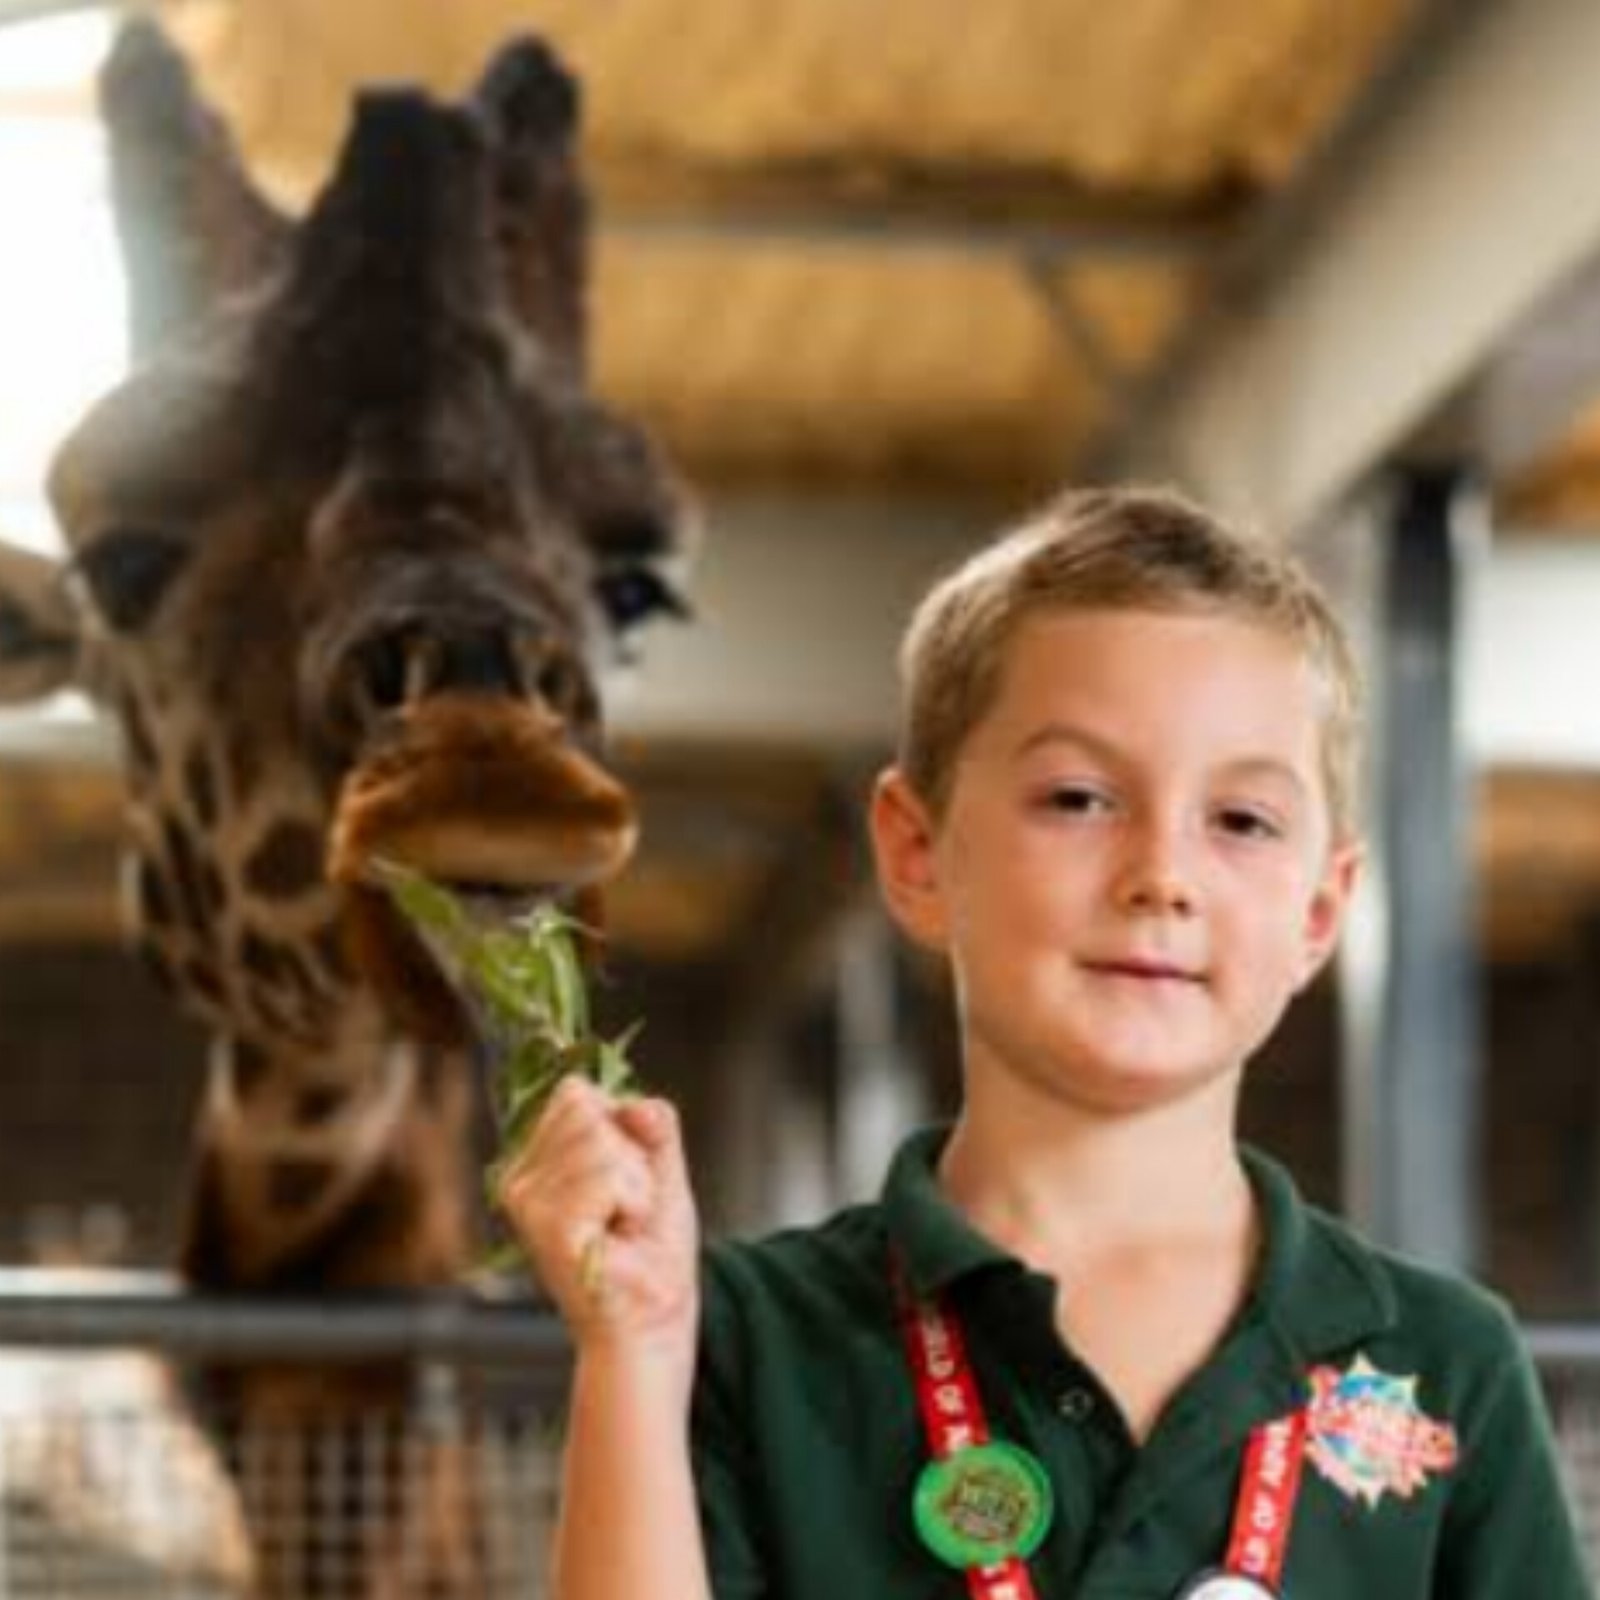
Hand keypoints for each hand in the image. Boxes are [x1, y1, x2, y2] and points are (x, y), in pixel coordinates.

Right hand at [497, 1075, 699, 1358]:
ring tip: (623, 1225)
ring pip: (601, 1141)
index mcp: (537, 1160)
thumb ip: (654, 1125)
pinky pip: (608, 1175)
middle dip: (630, 1154)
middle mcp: (519, 1178)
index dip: (619, 1124)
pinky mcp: (547, 1227)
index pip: (575, 1093)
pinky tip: (619, 1238)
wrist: (654, 1321)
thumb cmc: (653, 1252)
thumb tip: (635, 1104)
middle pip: (586, 1108)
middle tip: (627, 1208)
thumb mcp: (662, 1170)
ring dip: (637, 1183)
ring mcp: (527, 1203)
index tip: (627, 1177)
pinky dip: (634, 1202)